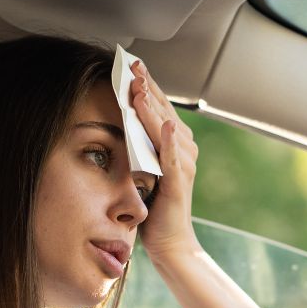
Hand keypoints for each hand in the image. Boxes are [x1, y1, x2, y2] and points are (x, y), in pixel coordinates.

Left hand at [129, 59, 200, 260]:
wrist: (169, 242)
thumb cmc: (154, 207)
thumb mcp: (142, 169)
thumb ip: (139, 146)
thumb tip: (122, 121)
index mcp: (175, 144)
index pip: (159, 108)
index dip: (146, 86)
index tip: (132, 65)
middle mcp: (184, 150)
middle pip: (164, 111)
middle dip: (148, 87)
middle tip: (133, 66)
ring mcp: (184, 165)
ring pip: (166, 129)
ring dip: (153, 108)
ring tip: (140, 88)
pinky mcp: (178, 183)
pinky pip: (173, 157)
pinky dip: (169, 141)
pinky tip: (166, 126)